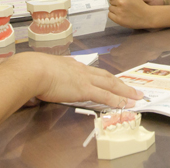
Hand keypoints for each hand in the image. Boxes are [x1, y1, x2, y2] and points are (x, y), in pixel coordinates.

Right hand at [20, 54, 143, 108]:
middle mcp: (81, 69)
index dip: (103, 77)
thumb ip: (47, 74)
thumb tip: (43, 82)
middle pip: (106, 76)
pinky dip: (117, 100)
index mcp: (71, 65)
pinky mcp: (84, 89)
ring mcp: (84, 79)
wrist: (33, 69)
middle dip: (120, 83)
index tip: (111, 80)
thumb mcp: (43, 69)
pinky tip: (125, 104)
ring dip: (125, 91)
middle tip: (133, 88)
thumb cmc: (32, 70)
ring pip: (111, 84)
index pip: (92, 71)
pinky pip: (105, 95)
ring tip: (136, 96)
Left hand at [106, 0, 155, 28]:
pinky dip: (114, 15)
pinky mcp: (118, 19)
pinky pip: (110, 15)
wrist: (146, 16)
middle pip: (110, 0)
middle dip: (115, 1)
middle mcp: (121, 2)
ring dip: (115, 8)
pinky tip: (121, 14)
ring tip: (124, 10)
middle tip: (124, 4)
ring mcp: (120, 11)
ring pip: (110, 8)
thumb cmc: (138, 3)